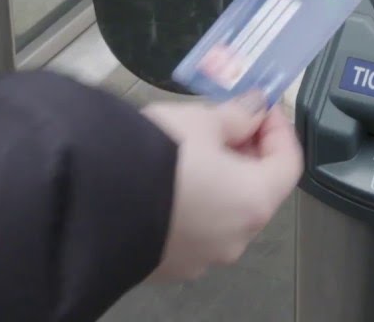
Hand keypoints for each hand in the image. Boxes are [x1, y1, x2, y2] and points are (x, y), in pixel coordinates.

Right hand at [141, 99, 302, 280]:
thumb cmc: (152, 157)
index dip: (278, 129)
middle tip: (228, 121)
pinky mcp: (168, 266)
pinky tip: (168, 178)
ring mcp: (202, 258)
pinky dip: (192, 203)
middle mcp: (235, 239)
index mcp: (254, 202)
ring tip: (193, 147)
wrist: (84, 203)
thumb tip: (253, 109)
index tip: (261, 106)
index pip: (289, 163)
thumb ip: (236, 115)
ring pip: (224, 212)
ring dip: (220, 179)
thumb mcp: (199, 121)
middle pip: (258, 190)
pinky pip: (193, 229)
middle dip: (247, 152)